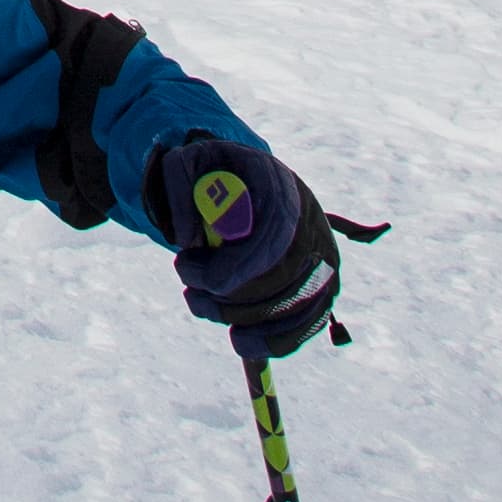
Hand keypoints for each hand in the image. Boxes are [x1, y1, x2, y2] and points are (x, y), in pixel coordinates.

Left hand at [153, 133, 342, 353]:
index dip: (236, 269)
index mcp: (281, 187)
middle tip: (191, 292)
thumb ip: (178, 186)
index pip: (273, 239)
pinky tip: (240, 340)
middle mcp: (312, 224)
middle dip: (229, 299)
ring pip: (291, 309)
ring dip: (240, 320)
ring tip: (200, 304)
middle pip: (282, 281)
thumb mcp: (187, 161)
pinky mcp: (323, 287)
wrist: (246, 180)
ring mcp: (323, 259)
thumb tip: (187, 238)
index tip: (196, 279)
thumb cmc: (215, 173)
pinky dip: (272, 341)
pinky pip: (305, 326)